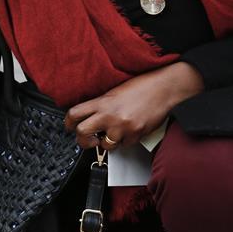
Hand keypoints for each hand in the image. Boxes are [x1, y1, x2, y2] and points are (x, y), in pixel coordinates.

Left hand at [64, 62, 203, 148]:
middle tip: (88, 139)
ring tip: (115, 132)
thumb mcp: (115, 92)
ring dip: (108, 142)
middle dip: (83, 140)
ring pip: (105, 145)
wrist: (164, 88)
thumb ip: (102, 104)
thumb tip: (90, 117)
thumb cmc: (142, 86)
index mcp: (103, 102)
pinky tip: (130, 130)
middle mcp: (110, 115)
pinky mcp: (135, 135)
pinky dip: (126, 140)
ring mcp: (123, 126)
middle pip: (82, 133)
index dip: (68, 123)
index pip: (75, 114)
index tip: (70, 126)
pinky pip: (124, 145)